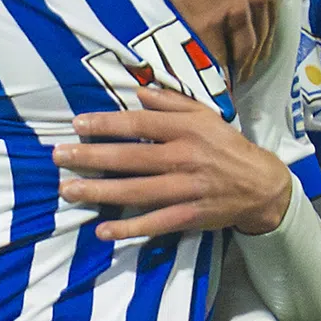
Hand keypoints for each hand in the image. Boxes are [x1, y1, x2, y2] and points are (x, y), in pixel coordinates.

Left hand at [54, 86, 292, 240]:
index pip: (139, 124)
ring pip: (136, 190)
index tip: (78, 124)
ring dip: (100, 191)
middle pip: (130, 157)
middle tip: (59, 156)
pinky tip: (103, 230)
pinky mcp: (189, 215)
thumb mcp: (206, 115)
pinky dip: (129, 228)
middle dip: (92, 156)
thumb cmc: (228, 146)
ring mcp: (186, 189)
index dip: (107, 124)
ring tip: (68, 190)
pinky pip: (154, 223)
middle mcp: (184, 157)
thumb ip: (172, 102)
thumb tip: (140, 90)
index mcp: (187, 129)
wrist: (261, 186)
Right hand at [141, 0, 276, 81]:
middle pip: (259, 39)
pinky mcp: (209, 21)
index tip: (256, 53)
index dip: (263, 40)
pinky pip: (215, 54)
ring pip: (241, 51)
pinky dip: (214, 70)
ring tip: (229, 82)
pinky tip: (211, 80)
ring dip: (236, 69)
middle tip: (243, 74)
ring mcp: (234, 11)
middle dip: (251, 60)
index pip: (271, 19)